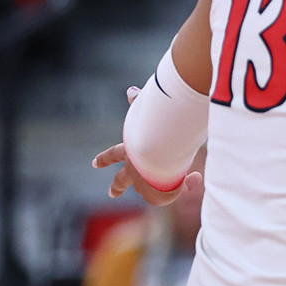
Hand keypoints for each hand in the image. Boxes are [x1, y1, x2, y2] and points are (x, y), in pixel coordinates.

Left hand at [93, 86, 201, 205]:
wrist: (161, 154)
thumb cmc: (154, 132)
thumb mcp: (144, 114)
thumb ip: (138, 102)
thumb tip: (131, 90)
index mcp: (129, 153)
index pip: (114, 155)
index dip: (104, 159)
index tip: (94, 164)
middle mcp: (134, 170)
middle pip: (121, 179)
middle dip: (116, 186)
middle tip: (111, 192)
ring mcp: (145, 184)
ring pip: (143, 192)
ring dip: (144, 191)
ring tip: (142, 195)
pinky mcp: (159, 195)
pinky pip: (170, 195)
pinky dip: (181, 187)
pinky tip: (191, 181)